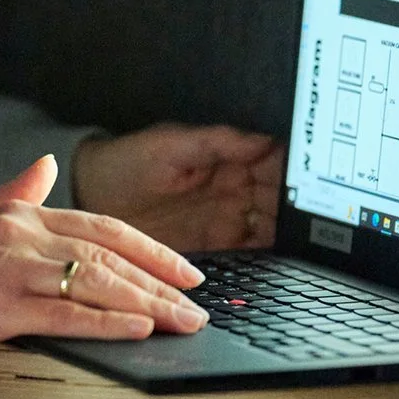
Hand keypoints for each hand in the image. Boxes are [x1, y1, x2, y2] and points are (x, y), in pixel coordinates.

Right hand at [0, 155, 208, 387]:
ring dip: (148, 303)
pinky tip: (139, 329)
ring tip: (183, 322)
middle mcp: (16, 233)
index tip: (187, 272)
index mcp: (16, 215)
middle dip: (161, 278)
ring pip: (95, 280)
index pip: (101, 226)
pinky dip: (108, 322)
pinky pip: (66, 314)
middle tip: (199, 303)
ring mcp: (7, 267)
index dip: (151, 248)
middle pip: (108, 252)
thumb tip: (46, 163)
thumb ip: (15, 194)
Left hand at [73, 124, 283, 254]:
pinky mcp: (213, 248)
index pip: (274, 163)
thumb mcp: (170, 144)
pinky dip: (265, 259)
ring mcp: (224, 220)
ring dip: (285, 233)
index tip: (308, 179)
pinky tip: (274, 260)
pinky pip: (250, 256)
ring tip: (295, 237)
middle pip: (280, 198)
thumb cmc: (125, 160)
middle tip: (303, 213)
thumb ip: (216, 142)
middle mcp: (232, 190)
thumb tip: (262, 139)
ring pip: (271, 228)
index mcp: (227, 158)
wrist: (89, 195)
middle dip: (295, 205)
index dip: (294, 170)